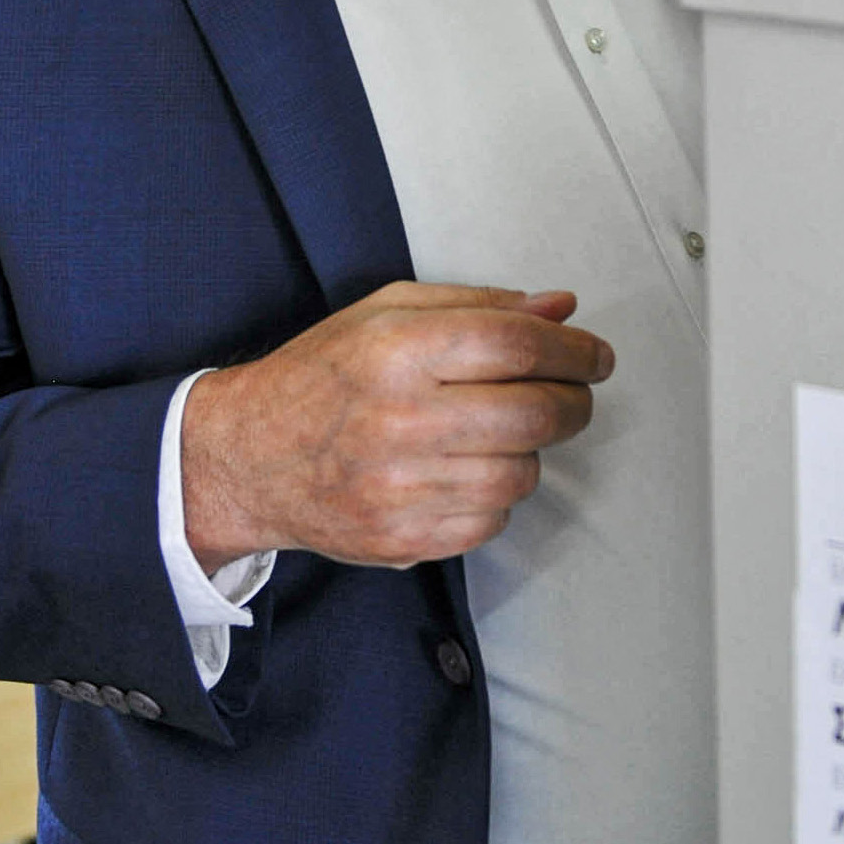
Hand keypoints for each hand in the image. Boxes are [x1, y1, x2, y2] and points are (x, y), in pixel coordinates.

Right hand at [176, 282, 612, 571]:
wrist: (249, 458)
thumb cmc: (321, 378)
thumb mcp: (386, 313)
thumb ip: (479, 304)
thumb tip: (559, 307)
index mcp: (398, 350)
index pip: (518, 344)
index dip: (574, 349)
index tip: (595, 356)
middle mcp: (400, 419)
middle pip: (535, 414)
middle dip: (574, 402)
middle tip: (573, 394)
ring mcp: (400, 487)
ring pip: (521, 474)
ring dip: (529, 453)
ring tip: (499, 434)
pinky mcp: (401, 539)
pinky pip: (491, 522)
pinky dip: (495, 498)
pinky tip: (466, 473)